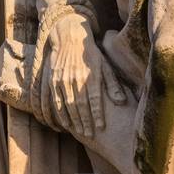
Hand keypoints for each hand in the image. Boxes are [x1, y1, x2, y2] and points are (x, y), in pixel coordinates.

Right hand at [38, 12, 126, 140]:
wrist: (70, 38)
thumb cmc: (91, 55)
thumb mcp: (105, 66)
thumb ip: (112, 85)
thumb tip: (121, 102)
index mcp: (90, 75)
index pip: (94, 99)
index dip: (97, 114)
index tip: (101, 127)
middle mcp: (75, 78)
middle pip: (80, 105)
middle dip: (85, 122)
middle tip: (90, 135)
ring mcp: (62, 79)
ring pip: (67, 105)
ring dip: (73, 120)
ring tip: (80, 132)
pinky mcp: (52, 80)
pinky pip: (55, 100)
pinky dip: (59, 113)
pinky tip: (65, 124)